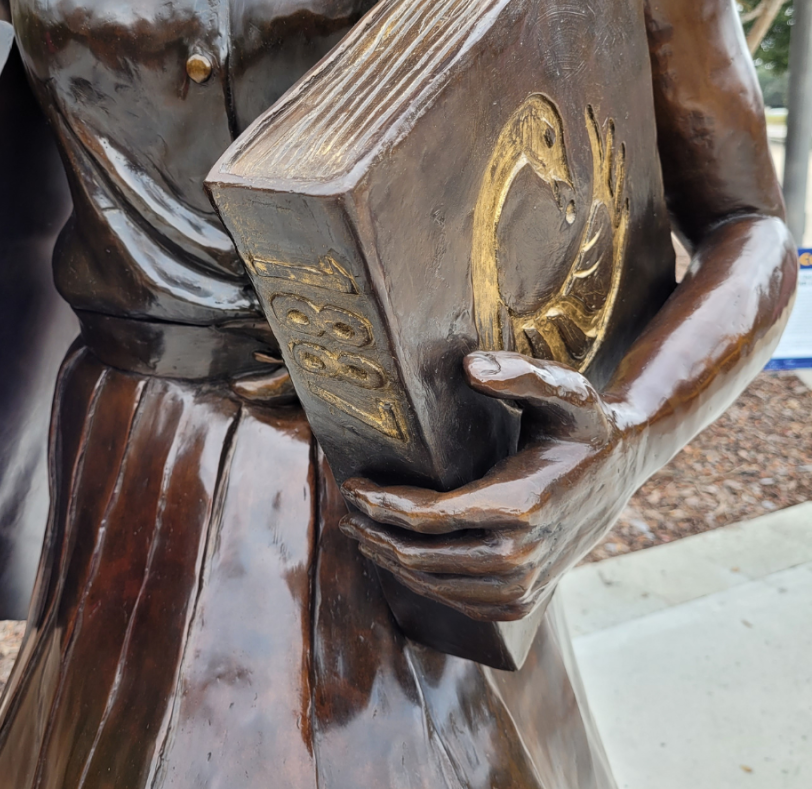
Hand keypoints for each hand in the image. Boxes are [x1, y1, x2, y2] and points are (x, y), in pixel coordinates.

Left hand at [340, 351, 640, 621]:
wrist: (622, 466)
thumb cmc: (583, 424)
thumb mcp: (563, 389)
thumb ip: (519, 374)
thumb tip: (468, 368)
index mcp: (521, 504)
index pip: (429, 518)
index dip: (382, 505)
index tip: (352, 486)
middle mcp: (522, 553)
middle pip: (423, 557)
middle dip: (377, 535)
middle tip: (348, 512)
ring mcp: (525, 583)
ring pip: (437, 585)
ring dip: (394, 562)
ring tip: (365, 535)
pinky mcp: (525, 599)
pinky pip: (461, 603)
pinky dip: (425, 586)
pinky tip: (404, 562)